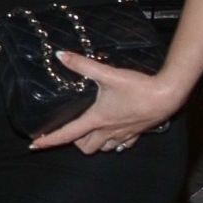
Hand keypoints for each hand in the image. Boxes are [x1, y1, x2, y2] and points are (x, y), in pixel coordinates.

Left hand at [28, 52, 177, 155]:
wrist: (167, 95)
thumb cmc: (138, 87)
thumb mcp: (107, 74)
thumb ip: (83, 65)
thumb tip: (60, 55)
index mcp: (97, 119)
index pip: (68, 134)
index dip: (50, 140)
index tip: (35, 145)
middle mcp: (108, 131)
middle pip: (85, 146)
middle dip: (75, 141)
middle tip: (71, 129)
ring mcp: (123, 135)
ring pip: (103, 148)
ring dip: (94, 143)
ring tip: (90, 131)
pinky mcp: (137, 133)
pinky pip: (121, 145)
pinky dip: (113, 142)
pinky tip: (114, 132)